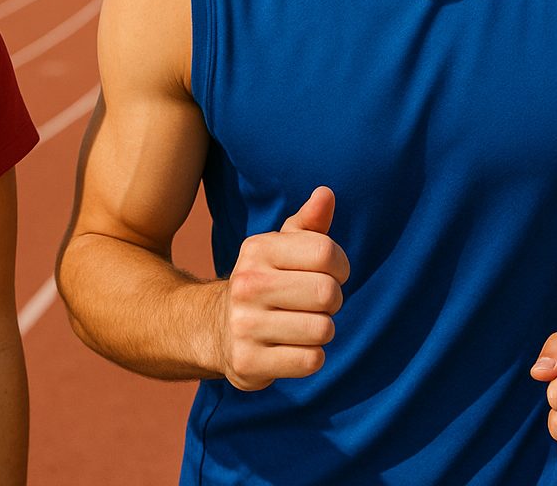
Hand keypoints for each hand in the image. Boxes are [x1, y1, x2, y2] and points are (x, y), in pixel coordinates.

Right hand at [219, 186, 350, 390]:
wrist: (216, 328)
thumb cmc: (265, 281)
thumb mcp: (280, 249)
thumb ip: (308, 223)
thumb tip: (326, 194)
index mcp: (257, 250)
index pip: (325, 252)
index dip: (340, 266)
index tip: (329, 273)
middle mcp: (247, 285)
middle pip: (327, 293)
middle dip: (331, 301)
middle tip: (314, 304)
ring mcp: (244, 326)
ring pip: (322, 330)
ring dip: (321, 331)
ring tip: (302, 325)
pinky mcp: (248, 363)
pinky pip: (310, 361)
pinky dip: (311, 357)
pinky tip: (292, 348)